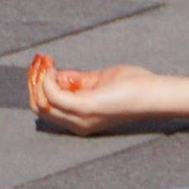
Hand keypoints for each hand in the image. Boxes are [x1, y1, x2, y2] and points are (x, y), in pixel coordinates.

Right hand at [24, 51, 163, 134]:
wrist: (155, 94)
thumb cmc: (133, 87)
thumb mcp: (98, 82)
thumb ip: (77, 81)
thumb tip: (58, 75)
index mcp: (82, 121)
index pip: (47, 109)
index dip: (39, 88)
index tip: (44, 68)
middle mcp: (79, 124)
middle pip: (39, 107)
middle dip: (33, 84)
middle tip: (40, 64)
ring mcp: (81, 118)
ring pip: (40, 103)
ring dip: (37, 80)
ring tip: (46, 64)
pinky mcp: (85, 107)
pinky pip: (52, 95)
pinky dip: (48, 79)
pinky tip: (54, 68)